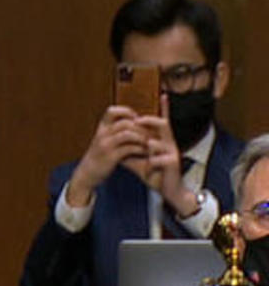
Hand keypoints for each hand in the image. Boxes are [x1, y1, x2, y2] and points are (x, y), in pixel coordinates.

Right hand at [65, 105, 147, 205]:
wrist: (86, 173)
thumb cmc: (100, 156)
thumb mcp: (103, 139)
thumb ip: (115, 131)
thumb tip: (136, 122)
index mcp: (101, 128)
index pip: (112, 111)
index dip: (127, 112)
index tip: (136, 120)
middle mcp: (102, 134)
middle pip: (125, 122)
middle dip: (142, 127)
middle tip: (153, 133)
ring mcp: (105, 145)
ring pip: (128, 134)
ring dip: (142, 138)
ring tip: (151, 142)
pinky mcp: (110, 157)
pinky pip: (129, 149)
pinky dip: (140, 149)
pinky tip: (145, 152)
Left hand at [139, 94, 198, 215]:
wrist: (169, 191)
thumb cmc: (156, 173)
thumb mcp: (140, 160)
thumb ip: (129, 151)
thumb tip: (114, 144)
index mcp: (162, 140)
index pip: (162, 121)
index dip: (164, 108)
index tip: (163, 94)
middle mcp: (169, 143)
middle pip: (162, 124)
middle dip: (149, 121)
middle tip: (136, 121)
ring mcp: (172, 153)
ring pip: (159, 142)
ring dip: (147, 145)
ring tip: (143, 150)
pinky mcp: (172, 164)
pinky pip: (158, 159)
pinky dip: (150, 163)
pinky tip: (148, 169)